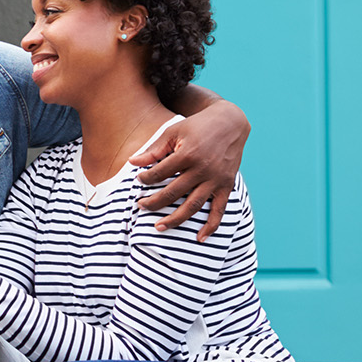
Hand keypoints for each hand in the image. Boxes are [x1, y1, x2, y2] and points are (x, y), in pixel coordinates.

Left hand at [129, 100, 247, 240]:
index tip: (139, 181)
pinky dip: (211, 226)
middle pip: (172, 193)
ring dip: (175, 219)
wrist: (230, 123)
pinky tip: (199, 238)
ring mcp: (215, 180)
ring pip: (192, 206)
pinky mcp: (226, 186)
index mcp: (187, 154)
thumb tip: (132, 162)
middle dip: (153, 202)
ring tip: (158, 227)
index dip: (145, 179)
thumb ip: (154, 149)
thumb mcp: (174, 131)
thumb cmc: (197, 126)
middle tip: (141, 206)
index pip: (159, 173)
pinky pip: (219, 210)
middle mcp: (202, 169)